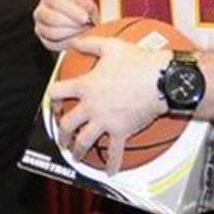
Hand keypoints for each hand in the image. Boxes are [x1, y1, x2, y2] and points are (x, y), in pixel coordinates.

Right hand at [32, 0, 99, 50]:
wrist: (80, 25)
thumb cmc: (81, 11)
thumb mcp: (85, 4)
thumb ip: (85, 5)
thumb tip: (84, 9)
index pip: (54, 1)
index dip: (70, 10)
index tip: (85, 18)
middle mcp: (40, 12)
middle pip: (50, 17)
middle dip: (70, 23)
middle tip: (85, 26)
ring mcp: (40, 27)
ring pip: (51, 33)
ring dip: (70, 33)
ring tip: (82, 31)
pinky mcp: (45, 41)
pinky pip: (53, 44)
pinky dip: (67, 42)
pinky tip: (77, 39)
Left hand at [47, 37, 167, 174]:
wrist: (160, 80)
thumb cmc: (137, 61)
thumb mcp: (111, 46)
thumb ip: (90, 43)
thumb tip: (76, 40)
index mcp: (86, 85)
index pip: (58, 92)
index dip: (53, 96)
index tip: (54, 102)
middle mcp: (91, 106)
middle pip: (67, 124)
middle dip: (61, 133)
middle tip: (61, 138)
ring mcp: (105, 121)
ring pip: (84, 141)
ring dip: (77, 150)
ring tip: (75, 156)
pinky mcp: (121, 132)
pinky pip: (114, 152)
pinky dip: (111, 164)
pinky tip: (109, 173)